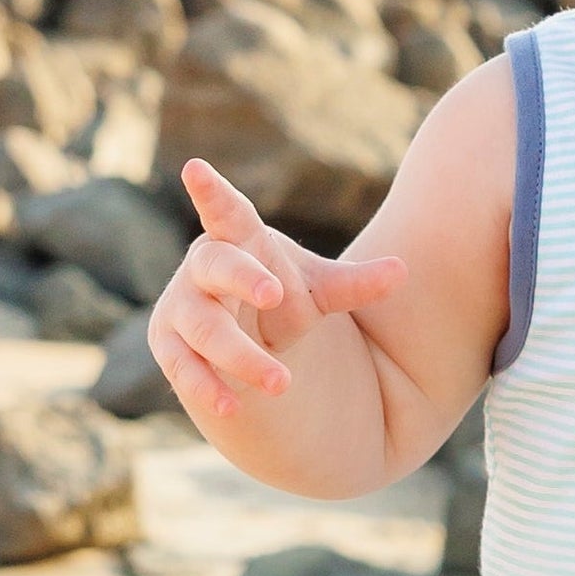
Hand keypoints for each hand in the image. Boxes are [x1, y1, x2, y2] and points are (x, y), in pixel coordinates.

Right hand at [147, 158, 408, 418]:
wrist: (247, 332)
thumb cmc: (281, 294)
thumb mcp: (321, 288)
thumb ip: (357, 282)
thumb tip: (404, 270)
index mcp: (238, 239)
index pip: (224, 212)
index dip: (211, 192)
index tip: (194, 168)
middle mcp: (202, 267)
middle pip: (215, 266)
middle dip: (242, 278)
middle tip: (275, 295)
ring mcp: (181, 306)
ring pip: (203, 327)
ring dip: (240, 355)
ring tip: (282, 382)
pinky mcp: (169, 344)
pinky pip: (181, 367)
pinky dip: (206, 387)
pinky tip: (231, 406)